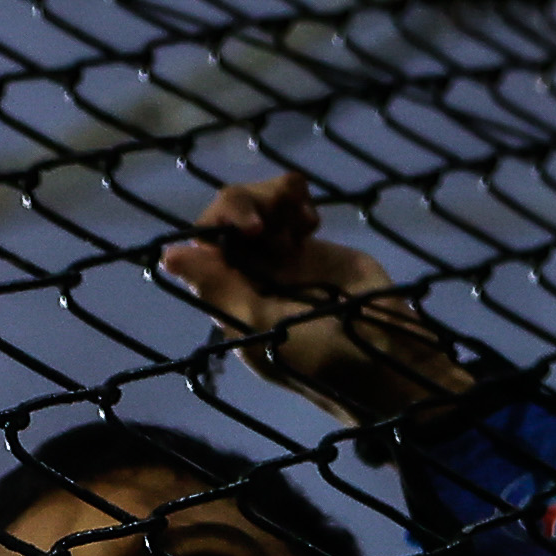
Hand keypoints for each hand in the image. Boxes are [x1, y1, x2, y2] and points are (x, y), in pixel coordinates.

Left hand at [160, 174, 472, 424]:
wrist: (388, 355)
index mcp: (227, 296)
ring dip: (274, 198)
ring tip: (305, 222)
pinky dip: (295, 199)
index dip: (222, 221)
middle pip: (227, 213)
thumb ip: (218, 289)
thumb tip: (167, 256)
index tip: (252, 228)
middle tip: (274, 222)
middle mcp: (246, 272)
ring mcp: (277, 254)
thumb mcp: (262, 328)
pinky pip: (287, 203)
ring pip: (256, 202)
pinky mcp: (307, 242)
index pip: (204, 242)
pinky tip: (313, 221)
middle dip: (249, 203)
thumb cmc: (322, 357)